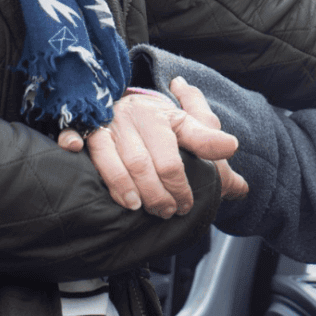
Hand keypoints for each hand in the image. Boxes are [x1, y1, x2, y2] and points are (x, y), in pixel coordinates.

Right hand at [57, 89, 242, 214]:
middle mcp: (132, 116)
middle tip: (167, 212)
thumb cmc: (160, 124)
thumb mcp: (189, 131)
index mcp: (160, 115)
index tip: (187, 205)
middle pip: (143, 163)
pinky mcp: (81, 128)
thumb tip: (242, 187)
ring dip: (123, 188)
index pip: (173, 158)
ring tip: (139, 208)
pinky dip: (73, 142)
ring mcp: (106, 124)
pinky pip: (73, 135)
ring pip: (112, 160)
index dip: (180, 186)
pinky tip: (75, 151)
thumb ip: (213, 155)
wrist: (125, 103)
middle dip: (156, 194)